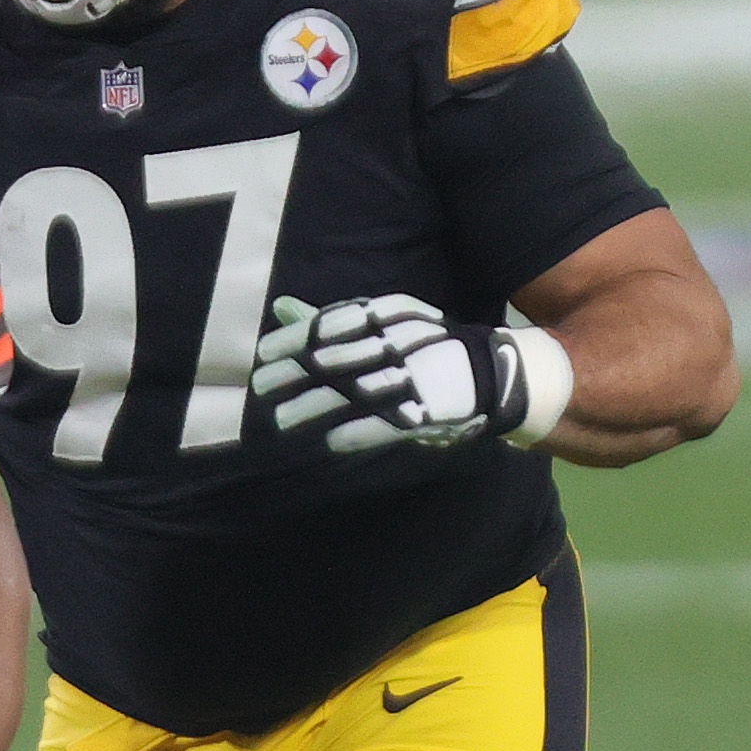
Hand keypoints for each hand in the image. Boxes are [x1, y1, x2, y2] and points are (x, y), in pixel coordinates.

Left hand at [251, 294, 569, 452]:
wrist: (489, 374)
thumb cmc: (417, 346)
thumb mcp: (378, 324)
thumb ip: (327, 321)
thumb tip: (279, 308)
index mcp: (391, 315)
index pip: (337, 322)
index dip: (298, 339)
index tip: (264, 353)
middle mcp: (402, 342)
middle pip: (341, 357)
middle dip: (297, 373)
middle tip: (260, 386)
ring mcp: (417, 377)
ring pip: (357, 392)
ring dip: (316, 407)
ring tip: (281, 420)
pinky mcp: (429, 412)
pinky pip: (390, 424)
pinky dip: (360, 433)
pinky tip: (330, 443)